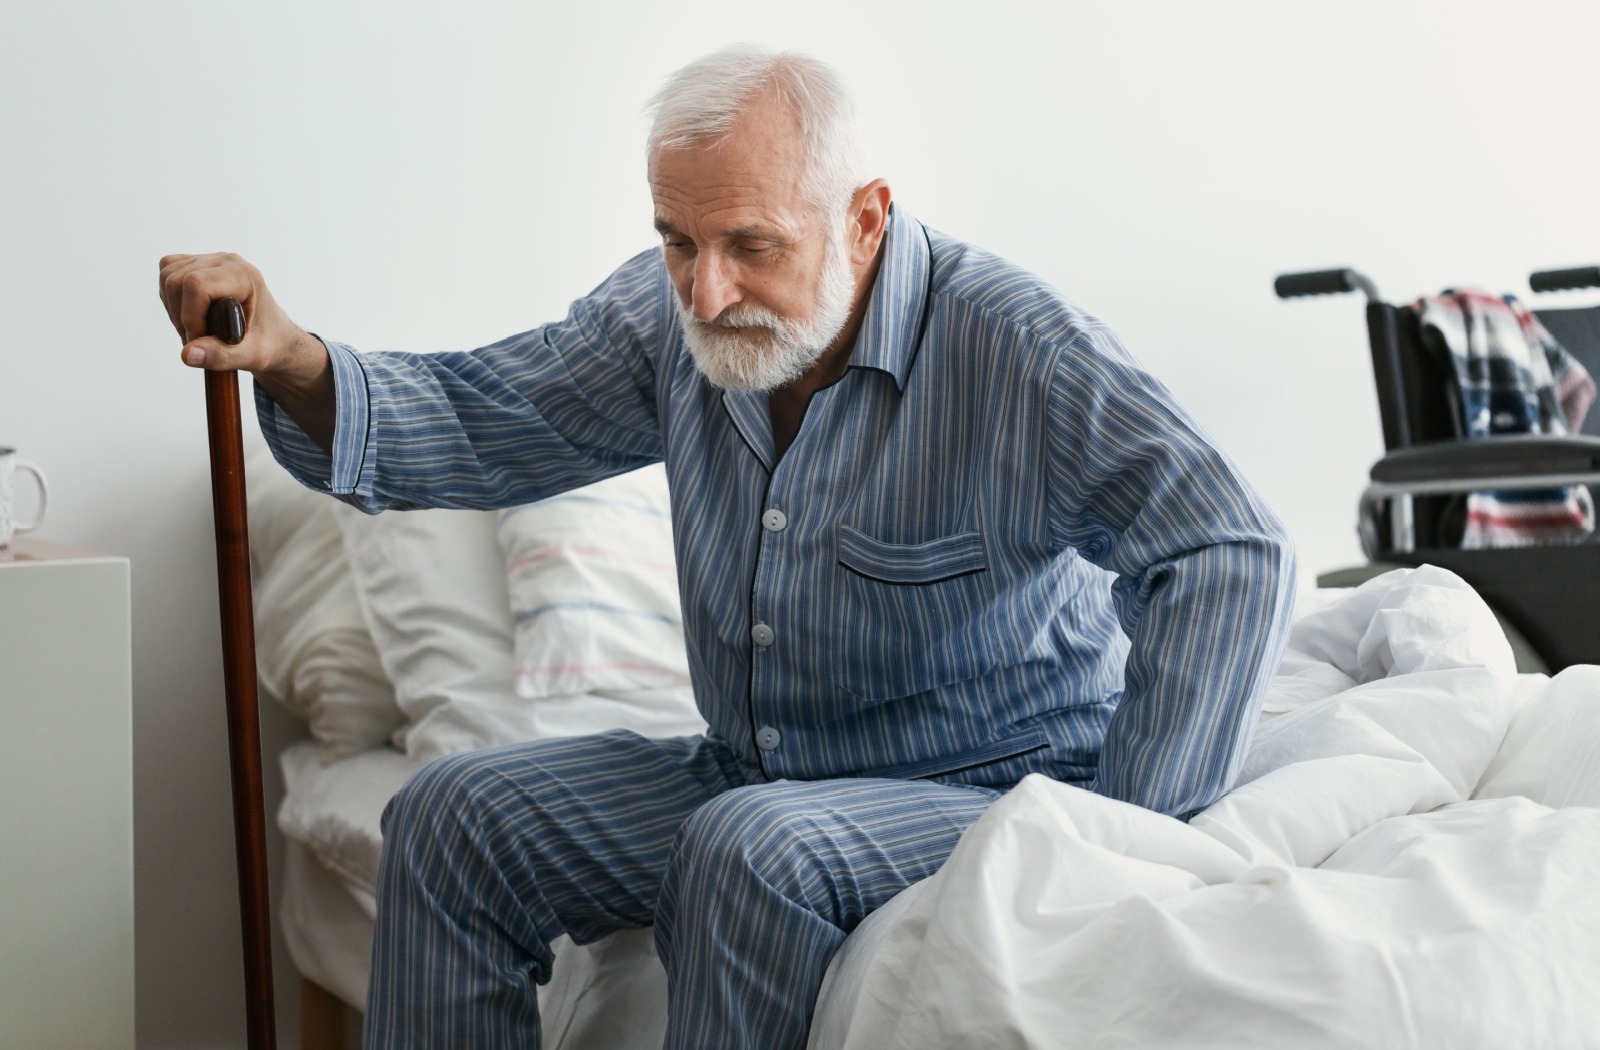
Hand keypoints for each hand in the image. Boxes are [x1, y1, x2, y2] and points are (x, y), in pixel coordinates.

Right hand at [158, 252, 335, 449]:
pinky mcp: (198, 265)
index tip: (200, 343)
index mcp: (244, 275)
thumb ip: (221, 357)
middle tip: (202, 341)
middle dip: (181, 315)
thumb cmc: (272, 348)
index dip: (189, 317)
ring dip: (175, 308)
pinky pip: (167, 275)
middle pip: (177, 278)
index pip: (196, 284)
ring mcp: (213, 260)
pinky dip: (172, 300)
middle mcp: (228, 260)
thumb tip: (187, 355)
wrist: (277, 341)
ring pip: (168, 275)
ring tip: (201, 331)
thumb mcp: (251, 357)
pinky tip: (193, 318)